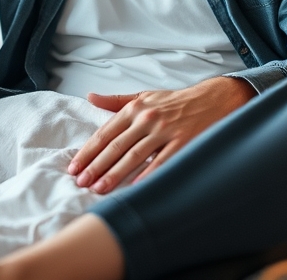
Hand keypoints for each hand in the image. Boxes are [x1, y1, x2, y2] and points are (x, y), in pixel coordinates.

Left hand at [68, 76, 254, 192]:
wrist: (212, 99)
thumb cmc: (175, 101)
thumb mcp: (145, 96)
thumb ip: (116, 101)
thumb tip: (90, 97)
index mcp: (135, 108)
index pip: (105, 133)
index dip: (88, 151)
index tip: (75, 167)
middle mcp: (148, 119)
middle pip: (116, 147)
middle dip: (96, 167)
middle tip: (81, 183)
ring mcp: (165, 131)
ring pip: (134, 156)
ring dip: (115, 174)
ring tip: (99, 189)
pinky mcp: (182, 142)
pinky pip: (161, 162)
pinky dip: (147, 175)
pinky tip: (134, 188)